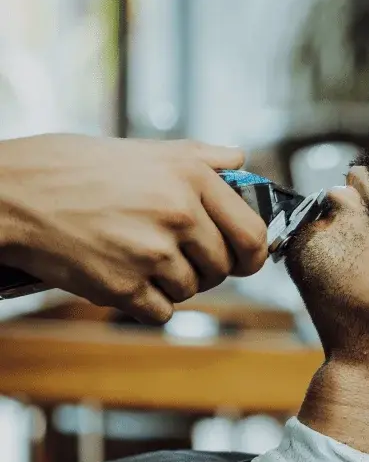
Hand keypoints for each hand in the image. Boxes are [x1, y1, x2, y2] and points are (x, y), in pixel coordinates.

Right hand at [0, 134, 268, 322]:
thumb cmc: (76, 168)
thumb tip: (240, 161)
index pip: (252, 232)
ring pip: (192, 290)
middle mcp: (179, 213)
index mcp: (191, 177)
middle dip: (207, 269)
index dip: (251, 253)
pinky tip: (124, 277)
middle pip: (223, 267)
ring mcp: (152, 252)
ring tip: (139, 259)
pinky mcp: (125, 286)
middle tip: (179, 258)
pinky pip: (162, 311)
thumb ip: (202, 157)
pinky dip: (147, 303)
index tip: (243, 259)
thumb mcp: (146, 149)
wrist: (14, 195)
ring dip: (172, 284)